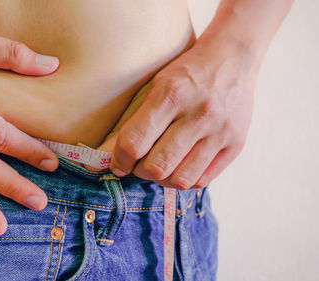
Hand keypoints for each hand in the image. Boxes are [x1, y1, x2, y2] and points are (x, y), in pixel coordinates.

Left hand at [90, 39, 258, 189]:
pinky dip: (184, 180)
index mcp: (172, 93)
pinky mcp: (236, 143)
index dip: (119, 160)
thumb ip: (133, 120)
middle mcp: (199, 113)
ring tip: (158, 168)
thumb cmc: (184, 73)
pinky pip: (202, 179)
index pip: (134, 142)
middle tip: (137, 165)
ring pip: (180, 179)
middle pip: (157, 166)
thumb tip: (105, 158)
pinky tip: (178, 168)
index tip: (118, 162)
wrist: (232, 57)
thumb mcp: (154, 85)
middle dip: (139, 171)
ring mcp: (220, 131)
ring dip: (161, 180)